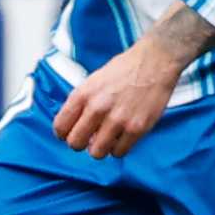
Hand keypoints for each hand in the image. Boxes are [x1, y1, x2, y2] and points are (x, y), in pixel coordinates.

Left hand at [53, 37, 183, 160]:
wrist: (154, 62)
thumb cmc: (124, 69)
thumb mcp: (93, 80)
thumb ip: (82, 103)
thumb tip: (75, 126)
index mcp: (83, 94)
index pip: (60, 127)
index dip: (64, 133)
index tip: (70, 134)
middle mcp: (98, 108)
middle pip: (75, 143)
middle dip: (81, 143)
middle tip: (89, 138)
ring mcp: (117, 120)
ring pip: (97, 153)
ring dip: (100, 148)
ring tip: (107, 138)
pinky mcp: (136, 128)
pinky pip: (119, 152)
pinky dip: (119, 148)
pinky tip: (122, 137)